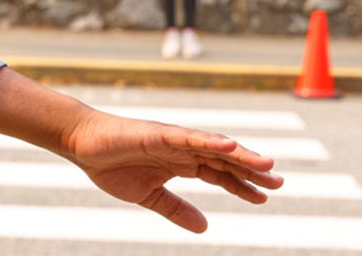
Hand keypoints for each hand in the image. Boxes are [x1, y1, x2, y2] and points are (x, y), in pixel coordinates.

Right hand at [62, 111, 282, 232]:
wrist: (82, 144)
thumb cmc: (112, 165)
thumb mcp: (149, 196)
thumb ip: (177, 209)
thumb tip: (205, 228)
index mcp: (181, 163)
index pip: (219, 175)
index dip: (241, 185)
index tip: (264, 196)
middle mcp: (183, 149)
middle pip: (224, 161)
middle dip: (251, 171)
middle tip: (279, 182)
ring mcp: (173, 139)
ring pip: (214, 148)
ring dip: (241, 156)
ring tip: (267, 165)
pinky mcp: (159, 133)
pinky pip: (190, 137)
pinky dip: (211, 141)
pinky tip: (231, 147)